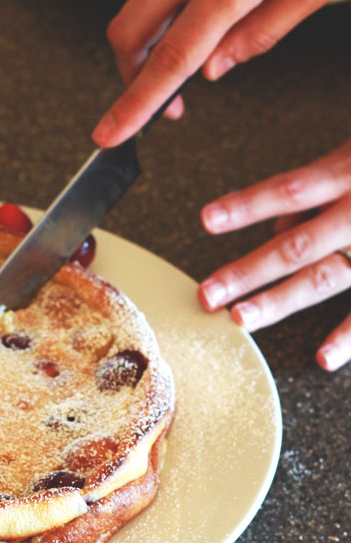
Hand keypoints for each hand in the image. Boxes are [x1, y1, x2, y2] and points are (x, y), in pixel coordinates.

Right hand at [93, 0, 350, 145]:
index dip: (136, 102)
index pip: (172, 58)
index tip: (112, 131)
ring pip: (144, 3)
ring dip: (158, 35)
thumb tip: (213, 69)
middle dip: (132, 75)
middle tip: (161, 100)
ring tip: (202, 39)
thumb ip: (261, 34)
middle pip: (130, 30)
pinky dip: (177, 0)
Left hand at [197, 138, 350, 370]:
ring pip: (327, 277)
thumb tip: (276, 224)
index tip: (206, 219)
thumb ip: (321, 184)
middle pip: (298, 244)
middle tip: (206, 293)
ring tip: (241, 320)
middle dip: (248, 270)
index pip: (291, 188)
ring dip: (281, 301)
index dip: (248, 204)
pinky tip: (322, 358)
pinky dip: (350, 336)